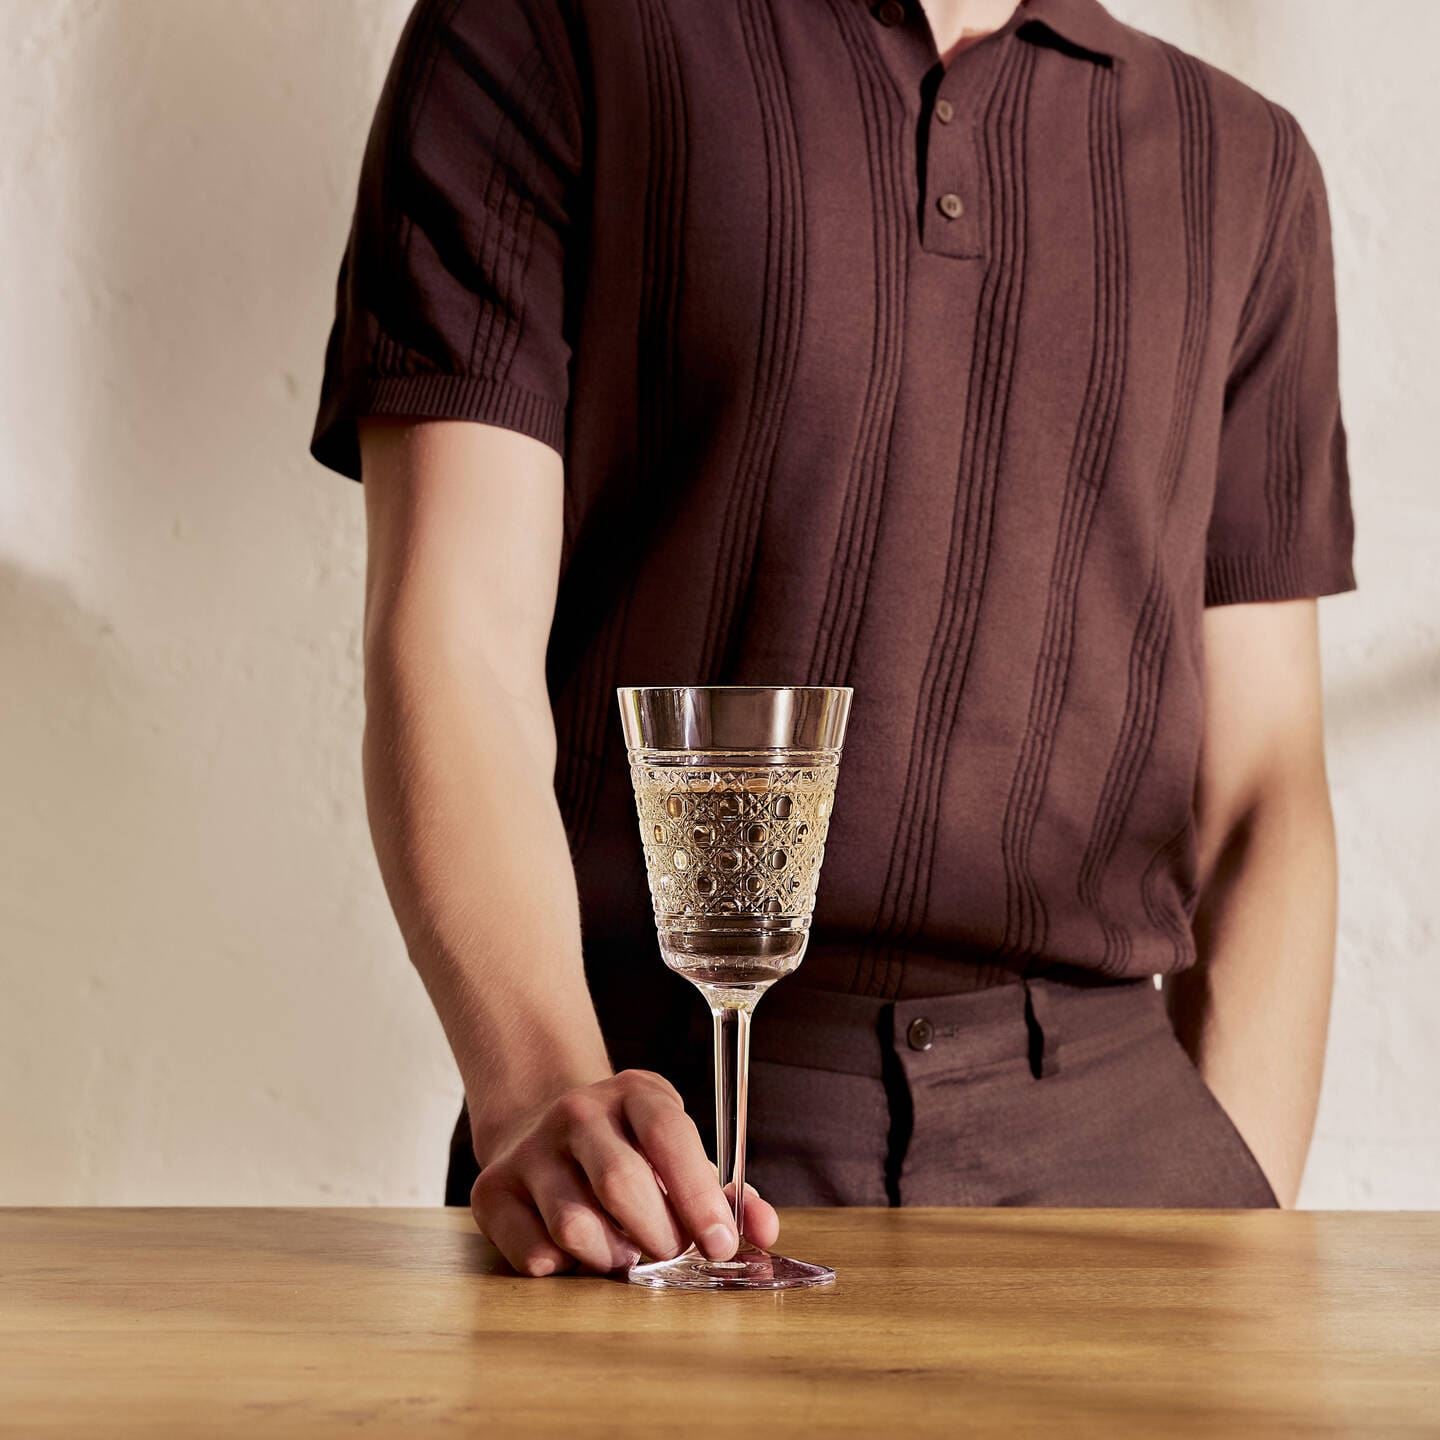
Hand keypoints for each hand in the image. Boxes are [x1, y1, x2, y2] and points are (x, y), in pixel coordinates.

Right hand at [470, 1069, 780, 1275]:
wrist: (540, 1127)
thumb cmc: (628, 1150)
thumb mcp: (676, 1151)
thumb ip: (723, 1192)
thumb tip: (763, 1229)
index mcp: (634, 1094)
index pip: (669, 1136)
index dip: (698, 1195)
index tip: (720, 1243)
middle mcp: (577, 1112)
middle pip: (621, 1184)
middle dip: (658, 1235)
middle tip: (668, 1251)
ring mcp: (530, 1149)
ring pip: (575, 1226)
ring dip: (612, 1256)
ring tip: (623, 1249)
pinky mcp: (493, 1190)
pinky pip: (535, 1254)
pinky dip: (567, 1268)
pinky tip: (578, 1250)